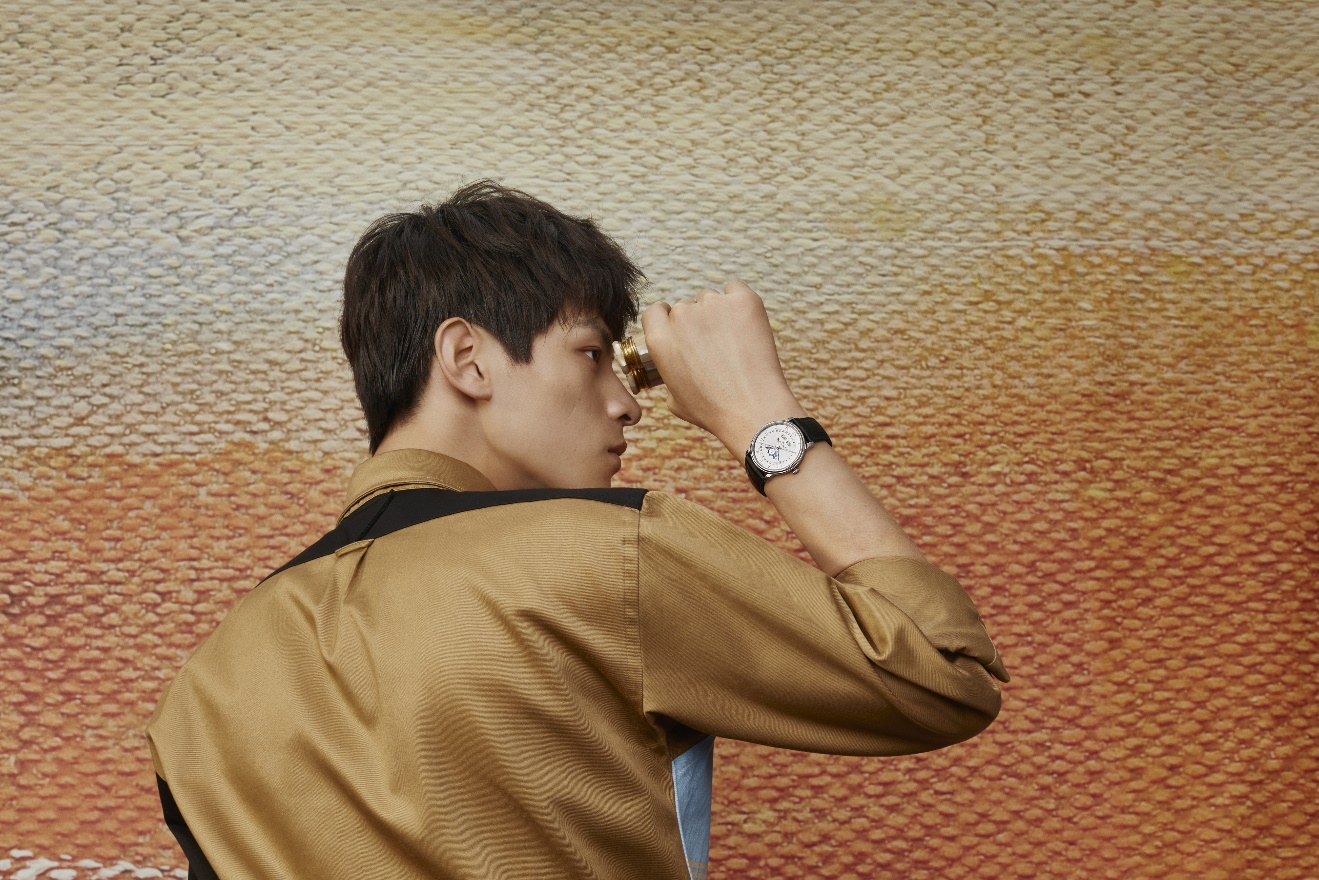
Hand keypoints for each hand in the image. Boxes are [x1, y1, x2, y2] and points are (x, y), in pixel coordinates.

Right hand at [640, 280, 805, 455]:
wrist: (752, 408)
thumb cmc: (714, 410)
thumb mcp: (674, 399)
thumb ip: (668, 372)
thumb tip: (672, 368)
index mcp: (660, 339)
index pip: (655, 311)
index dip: (667, 320)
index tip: (680, 331)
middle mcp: (681, 316)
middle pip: (685, 306)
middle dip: (696, 321)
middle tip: (713, 344)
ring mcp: (712, 304)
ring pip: (709, 298)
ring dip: (717, 312)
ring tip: (733, 341)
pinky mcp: (742, 300)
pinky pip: (735, 289)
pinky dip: (739, 302)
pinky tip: (746, 325)